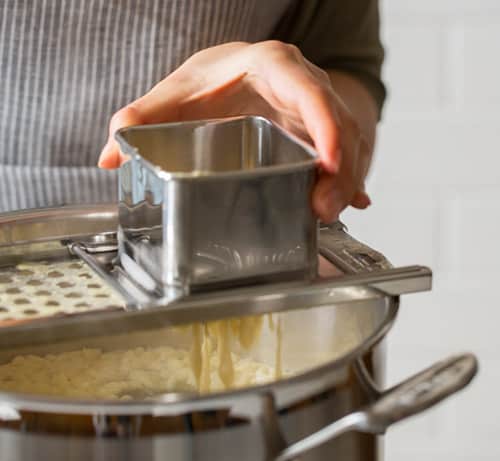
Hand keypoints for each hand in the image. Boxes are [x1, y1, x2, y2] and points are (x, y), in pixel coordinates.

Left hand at [98, 41, 371, 221]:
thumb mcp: (174, 96)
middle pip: (337, 123)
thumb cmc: (207, 83)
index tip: (328, 162)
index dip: (324, 125)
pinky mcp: (319, 133)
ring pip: (349, 142)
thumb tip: (110, 155)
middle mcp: (303, 85)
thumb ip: (141, 120)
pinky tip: (354, 202)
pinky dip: (349, 180)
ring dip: (346, 180)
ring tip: (332, 214)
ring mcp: (315, 110)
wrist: (231, 75)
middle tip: (325, 209)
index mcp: (272, 66)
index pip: (308, 91)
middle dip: (340, 168)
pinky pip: (346, 154)